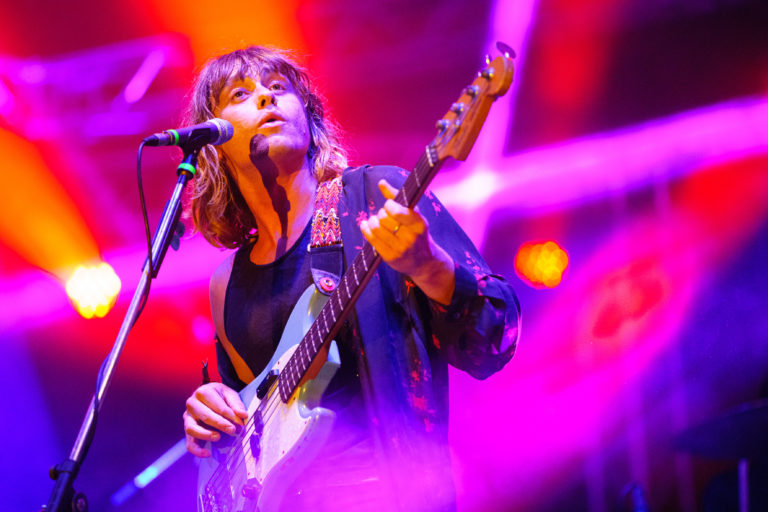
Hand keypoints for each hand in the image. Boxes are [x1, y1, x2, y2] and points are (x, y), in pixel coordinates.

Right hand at [183, 382, 248, 456]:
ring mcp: (188, 417)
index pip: (216, 405)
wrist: (208, 395)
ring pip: (191, 428)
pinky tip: (207, 453)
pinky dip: (196, 450)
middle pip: (204, 415)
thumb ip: (236, 404)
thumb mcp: (230, 394)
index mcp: (203, 392)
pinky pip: (189, 442)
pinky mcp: (188, 429)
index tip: (240, 422)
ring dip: (205, 435)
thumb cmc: (220, 395)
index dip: (229, 414)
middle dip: (219, 424)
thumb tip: (243, 415)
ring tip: (218, 437)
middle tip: (232, 430)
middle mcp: (192, 404)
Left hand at [359, 179, 454, 304]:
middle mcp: (410, 238)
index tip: (389, 205)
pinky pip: (372, 239)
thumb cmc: (417, 232)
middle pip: (384, 218)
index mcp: (419, 224)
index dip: (389, 205)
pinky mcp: (390, 258)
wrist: (425, 261)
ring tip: (375, 220)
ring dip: (372, 221)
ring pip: (376, 228)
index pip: (397, 211)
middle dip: (381, 213)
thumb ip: (397, 197)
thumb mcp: (414, 214)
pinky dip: (366, 229)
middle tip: (384, 215)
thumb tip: (381, 182)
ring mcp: (400, 249)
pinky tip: (366, 225)